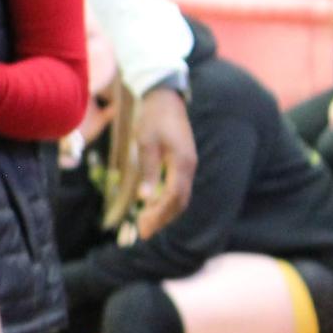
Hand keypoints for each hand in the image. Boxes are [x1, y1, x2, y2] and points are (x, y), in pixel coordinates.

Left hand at [132, 85, 197, 238]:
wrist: (164, 98)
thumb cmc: (153, 118)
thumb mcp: (146, 142)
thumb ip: (148, 170)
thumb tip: (146, 199)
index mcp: (183, 162)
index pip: (174, 197)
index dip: (160, 215)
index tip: (143, 228)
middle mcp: (189, 166)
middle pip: (180, 201)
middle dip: (162, 219)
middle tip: (142, 233)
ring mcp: (187, 165)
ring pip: (180, 197)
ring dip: (164, 212)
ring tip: (144, 224)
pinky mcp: (182, 163)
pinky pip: (177, 188)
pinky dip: (166, 201)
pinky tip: (151, 207)